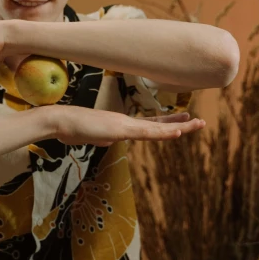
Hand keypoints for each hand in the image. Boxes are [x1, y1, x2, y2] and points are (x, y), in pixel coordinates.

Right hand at [50, 107, 204, 146]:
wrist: (60, 120)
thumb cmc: (72, 128)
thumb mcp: (92, 136)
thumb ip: (103, 137)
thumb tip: (109, 139)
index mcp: (120, 126)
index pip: (147, 126)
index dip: (165, 124)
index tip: (181, 122)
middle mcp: (126, 122)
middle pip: (157, 125)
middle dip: (179, 124)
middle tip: (199, 121)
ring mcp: (124, 125)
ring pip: (156, 128)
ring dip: (179, 127)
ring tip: (197, 123)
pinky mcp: (120, 129)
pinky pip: (146, 133)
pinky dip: (163, 133)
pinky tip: (177, 133)